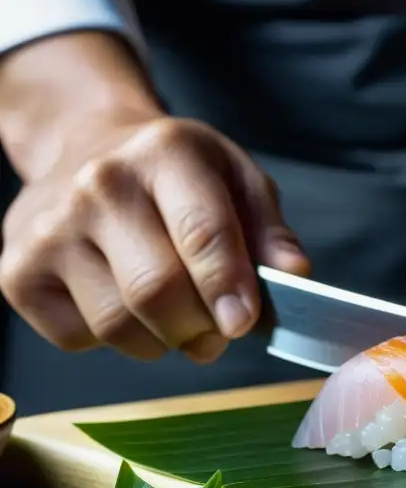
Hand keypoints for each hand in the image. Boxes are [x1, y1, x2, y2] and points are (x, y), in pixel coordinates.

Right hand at [0, 109, 310, 363]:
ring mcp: (49, 229)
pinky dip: (114, 340)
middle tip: (219, 331)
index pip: (200, 232)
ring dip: (162, 341)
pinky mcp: (18, 272)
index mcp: (165, 153)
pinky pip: (78, 337)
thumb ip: (270, 230)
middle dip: (200, 328)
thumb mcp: (236, 179)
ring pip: (117, 325)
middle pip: (157, 291)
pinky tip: (124, 304)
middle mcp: (99, 185)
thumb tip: (295, 275)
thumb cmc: (177, 176)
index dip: (227, 286)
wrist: (85, 147)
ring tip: (177, 318)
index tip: (244, 323)